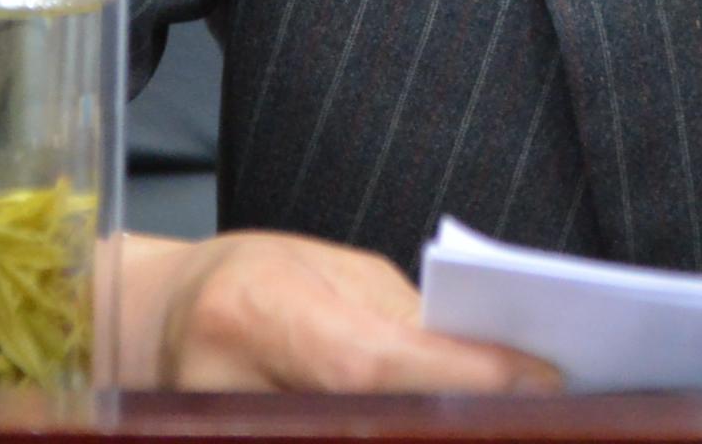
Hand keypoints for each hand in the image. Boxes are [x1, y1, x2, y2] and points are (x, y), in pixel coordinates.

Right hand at [108, 230, 560, 392]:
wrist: (157, 322)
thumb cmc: (253, 282)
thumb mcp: (331, 273)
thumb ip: (401, 322)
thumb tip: (493, 364)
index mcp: (253, 311)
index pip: (374, 363)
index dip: (465, 379)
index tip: (544, 379)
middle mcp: (223, 387)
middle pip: (362, 428)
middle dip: (451, 422)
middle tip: (533, 410)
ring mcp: (216, 433)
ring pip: (346, 442)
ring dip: (420, 432)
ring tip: (491, 416)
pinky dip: (379, 435)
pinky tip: (428, 427)